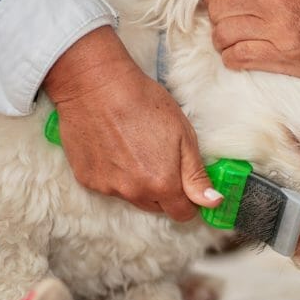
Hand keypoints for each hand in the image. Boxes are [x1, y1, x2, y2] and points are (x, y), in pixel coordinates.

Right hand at [42, 26, 222, 221]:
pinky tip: (116, 148)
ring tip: (137, 149)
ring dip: (140, 184)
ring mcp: (108, 188)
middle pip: (158, 207)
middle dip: (166, 191)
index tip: (189, 186)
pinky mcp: (87, 179)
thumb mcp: (184, 136)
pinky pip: (110, 186)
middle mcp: (134, 193)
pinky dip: (116, 175)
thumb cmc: (145, 104)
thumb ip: (197, 175)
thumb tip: (212, 202)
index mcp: (162, 185)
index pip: (183, 214)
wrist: (96, 85)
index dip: (190, 202)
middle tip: (162, 158)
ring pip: (134, 197)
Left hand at [204, 0, 299, 76]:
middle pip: (218, 8)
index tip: (222, 5)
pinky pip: (236, 58)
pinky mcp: (280, 57)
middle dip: (217, 18)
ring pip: (222, 33)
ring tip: (234, 44)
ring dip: (223, 41)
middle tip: (229, 26)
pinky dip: (232, 59)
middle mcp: (270, 1)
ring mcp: (274, 30)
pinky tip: (241, 58)